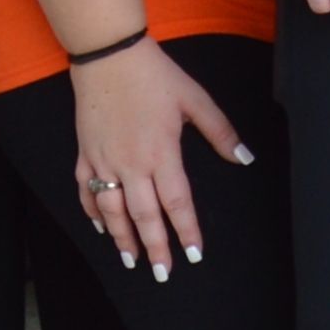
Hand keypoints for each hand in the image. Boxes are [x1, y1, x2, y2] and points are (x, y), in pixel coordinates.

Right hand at [61, 38, 250, 277]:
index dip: (187, 231)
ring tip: (131, 260)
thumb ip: (220, 132)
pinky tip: (101, 227)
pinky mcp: (85, 152)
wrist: (109, 55)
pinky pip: (86, 190)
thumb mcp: (195, 99)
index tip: (194, 255)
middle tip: (162, 273)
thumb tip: (244, 158)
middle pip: (143, 215)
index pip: (177, 202)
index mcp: (162, 152)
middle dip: (155, 247)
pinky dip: (93, 211)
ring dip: (122, 237)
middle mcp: (131, 163)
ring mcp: (104, 159)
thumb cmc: (155, 76)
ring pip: (112, 209)